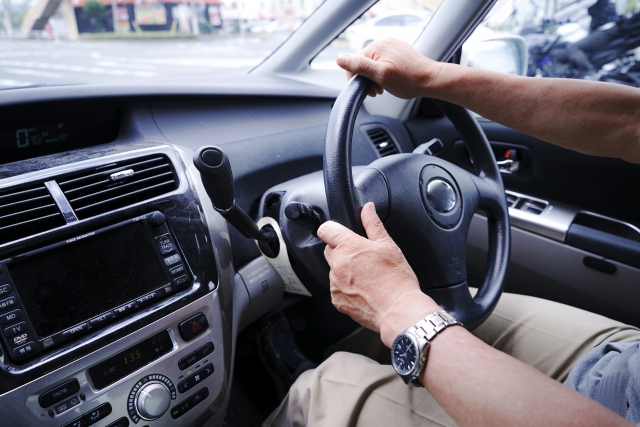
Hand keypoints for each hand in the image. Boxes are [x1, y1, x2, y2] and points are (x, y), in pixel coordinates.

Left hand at [317, 202, 440, 346]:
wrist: (398, 310)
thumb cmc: (397, 280)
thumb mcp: (388, 245)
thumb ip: (373, 224)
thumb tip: (367, 209)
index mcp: (349, 247)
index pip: (326, 230)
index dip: (333, 230)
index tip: (340, 233)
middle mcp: (338, 265)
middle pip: (330, 250)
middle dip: (342, 251)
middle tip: (362, 258)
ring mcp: (335, 284)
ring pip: (333, 270)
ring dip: (344, 270)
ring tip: (366, 277)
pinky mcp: (337, 300)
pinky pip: (336, 288)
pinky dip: (346, 288)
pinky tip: (364, 289)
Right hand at [336, 37, 443, 98]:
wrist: (431, 80)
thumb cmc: (408, 80)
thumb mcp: (379, 75)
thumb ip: (359, 66)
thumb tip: (339, 59)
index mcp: (377, 46)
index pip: (354, 62)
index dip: (357, 79)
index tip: (368, 90)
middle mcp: (384, 42)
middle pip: (364, 63)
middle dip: (368, 79)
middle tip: (378, 91)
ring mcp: (393, 46)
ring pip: (374, 64)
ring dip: (376, 78)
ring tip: (385, 87)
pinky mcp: (400, 52)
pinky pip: (385, 62)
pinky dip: (384, 74)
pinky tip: (392, 81)